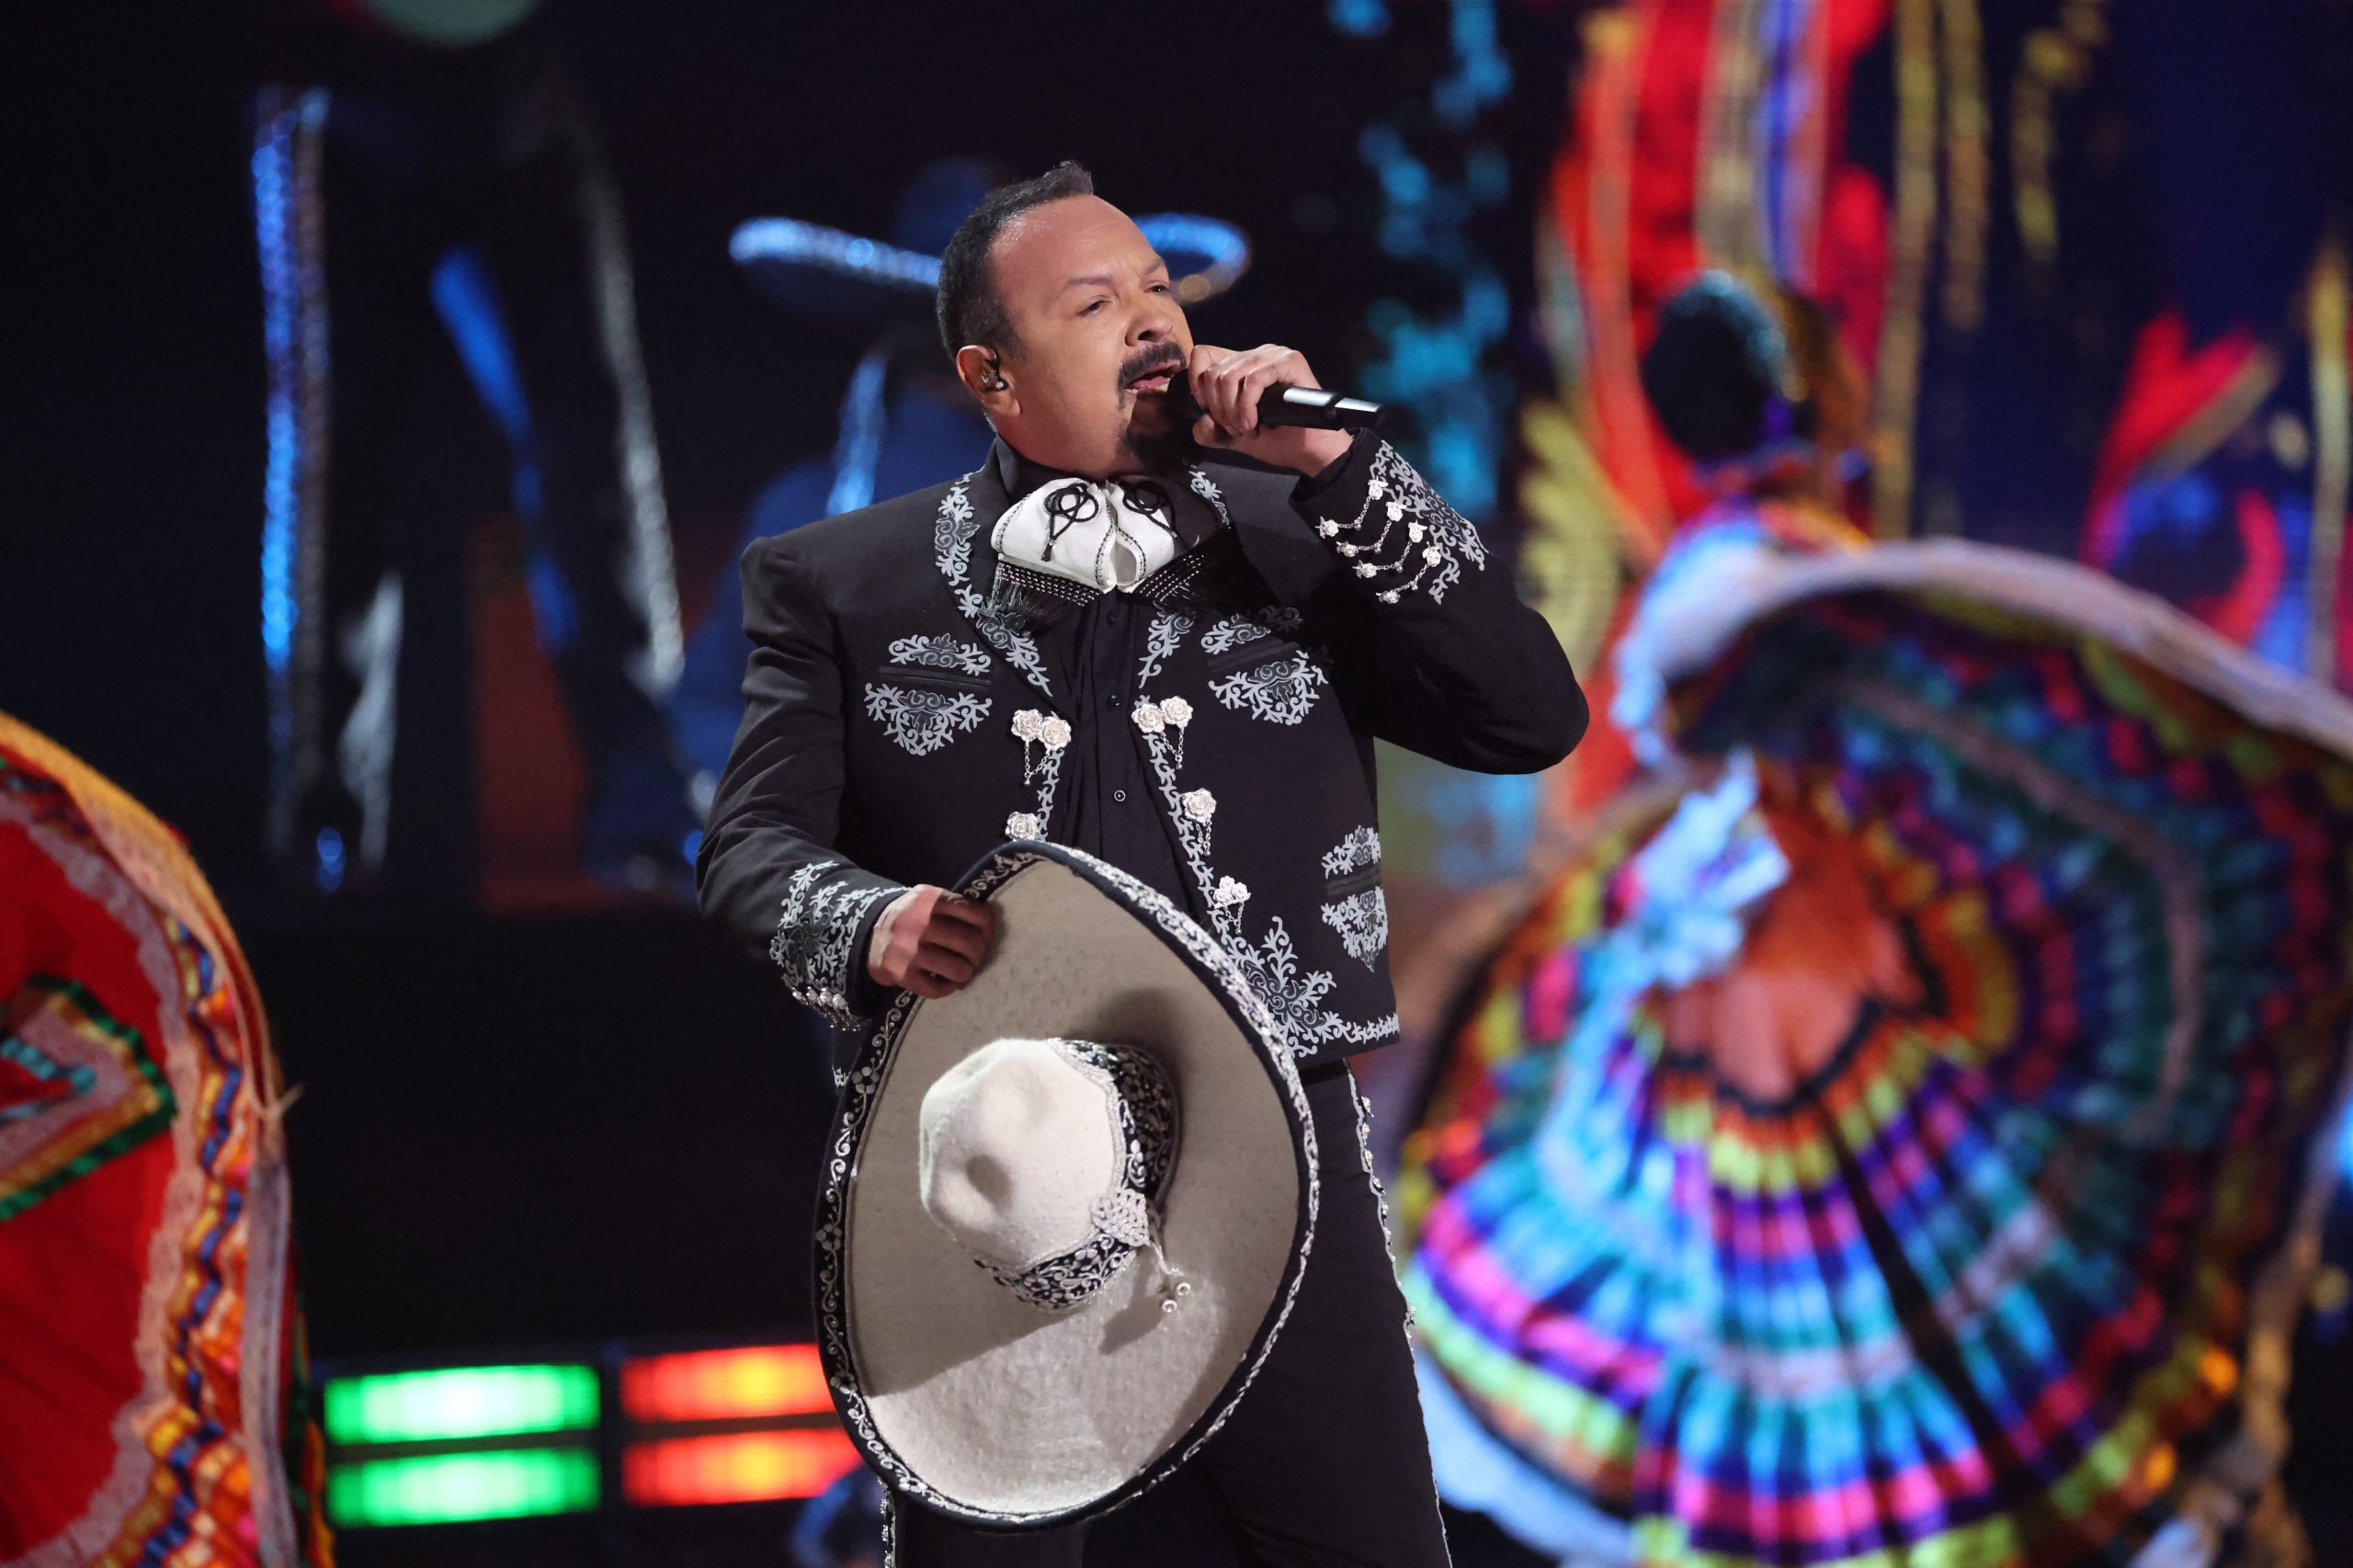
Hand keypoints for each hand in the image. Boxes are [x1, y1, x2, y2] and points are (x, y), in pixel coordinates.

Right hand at [867, 885, 995, 999]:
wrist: (869, 932)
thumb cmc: (910, 917)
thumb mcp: (928, 900)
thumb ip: (954, 907)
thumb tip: (988, 927)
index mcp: (932, 900)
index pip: (977, 915)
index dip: (987, 928)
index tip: (983, 935)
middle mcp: (922, 923)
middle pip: (970, 943)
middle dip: (978, 953)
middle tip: (974, 957)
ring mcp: (911, 950)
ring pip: (958, 968)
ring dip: (965, 972)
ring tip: (961, 971)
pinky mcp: (902, 974)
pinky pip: (937, 988)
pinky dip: (946, 988)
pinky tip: (945, 982)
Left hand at [1186, 343, 1353, 476]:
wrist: (1309, 451)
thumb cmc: (1278, 440)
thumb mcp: (1234, 437)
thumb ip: (1211, 432)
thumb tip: (1200, 423)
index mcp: (1242, 365)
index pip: (1203, 354)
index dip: (1197, 383)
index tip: (1208, 409)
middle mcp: (1256, 354)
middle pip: (1213, 371)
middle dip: (1218, 408)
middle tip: (1235, 428)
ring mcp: (1273, 355)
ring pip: (1230, 376)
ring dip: (1232, 411)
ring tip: (1247, 428)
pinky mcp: (1289, 362)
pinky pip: (1253, 380)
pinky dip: (1247, 406)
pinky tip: (1255, 423)